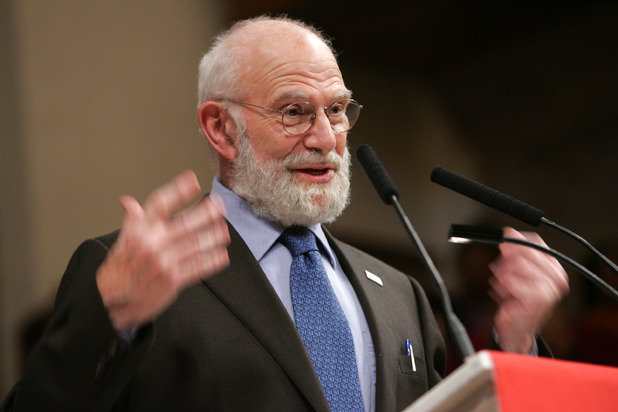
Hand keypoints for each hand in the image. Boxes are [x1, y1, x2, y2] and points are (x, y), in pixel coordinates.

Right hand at [96, 171, 230, 330]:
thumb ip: (133, 221)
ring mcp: (164, 262)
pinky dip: (212, 260)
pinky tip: (221, 253)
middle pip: (185, 223)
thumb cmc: (119, 270)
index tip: (192, 180)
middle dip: (206, 213)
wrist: (110, 301)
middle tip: (218, 205)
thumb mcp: (122, 241)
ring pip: (196, 244)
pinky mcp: (173, 280)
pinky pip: (198, 267)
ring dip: (214, 235)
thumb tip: (128, 202)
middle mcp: (152, 244)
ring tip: (224, 229)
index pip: (159, 204)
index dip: (177, 190)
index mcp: (138, 231)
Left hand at [489, 227, 568, 352]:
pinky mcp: (538, 298)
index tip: (504, 239)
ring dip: (502, 275)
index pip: (536, 242)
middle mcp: (557, 277)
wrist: (517, 330)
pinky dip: (502, 286)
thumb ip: (514, 252)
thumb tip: (508, 232)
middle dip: (506, 259)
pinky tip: (503, 296)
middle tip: (500, 271)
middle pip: (524, 251)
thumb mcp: (515, 272)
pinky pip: (510, 280)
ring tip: (503, 287)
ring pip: (516, 264)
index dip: (517, 239)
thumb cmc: (516, 300)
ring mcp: (550, 288)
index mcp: (554, 268)